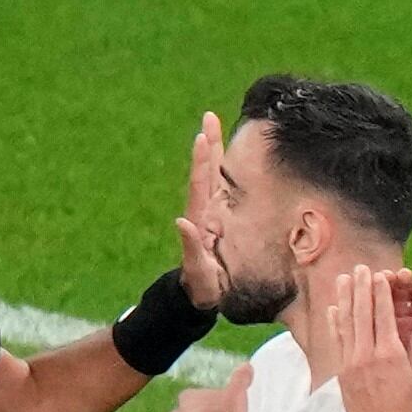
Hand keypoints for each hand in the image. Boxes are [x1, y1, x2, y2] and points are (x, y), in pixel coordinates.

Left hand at [174, 113, 225, 309]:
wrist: (200, 294)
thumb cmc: (201, 286)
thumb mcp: (197, 271)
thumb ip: (189, 248)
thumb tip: (181, 222)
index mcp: (201, 219)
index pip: (201, 185)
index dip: (203, 162)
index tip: (202, 137)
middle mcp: (206, 210)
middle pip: (207, 171)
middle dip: (210, 144)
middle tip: (209, 117)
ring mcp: (213, 212)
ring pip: (215, 175)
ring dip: (216, 150)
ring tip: (214, 123)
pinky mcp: (221, 217)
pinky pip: (224, 187)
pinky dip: (226, 168)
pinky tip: (230, 153)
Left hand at [327, 266, 411, 411]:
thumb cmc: (409, 408)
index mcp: (390, 353)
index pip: (384, 314)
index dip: (380, 292)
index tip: (379, 275)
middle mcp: (367, 355)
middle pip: (362, 313)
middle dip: (361, 287)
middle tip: (360, 268)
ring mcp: (351, 364)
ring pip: (346, 324)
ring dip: (344, 299)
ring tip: (343, 279)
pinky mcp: (342, 373)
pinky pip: (337, 342)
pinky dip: (335, 324)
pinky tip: (334, 309)